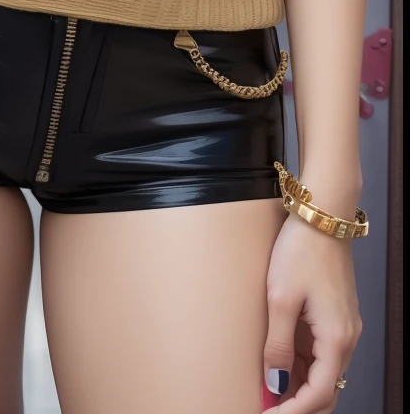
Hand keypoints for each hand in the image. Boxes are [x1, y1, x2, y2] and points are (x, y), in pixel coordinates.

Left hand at [263, 217, 361, 409]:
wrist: (322, 216)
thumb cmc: (302, 250)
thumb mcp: (281, 299)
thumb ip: (277, 346)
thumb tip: (275, 385)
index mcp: (336, 339)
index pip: (318, 395)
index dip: (292, 411)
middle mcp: (345, 339)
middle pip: (325, 391)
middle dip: (297, 404)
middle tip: (266, 408)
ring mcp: (341, 328)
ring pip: (321, 373)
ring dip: (297, 387)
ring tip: (265, 391)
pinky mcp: (333, 317)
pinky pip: (319, 354)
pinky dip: (300, 367)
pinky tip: (277, 366)